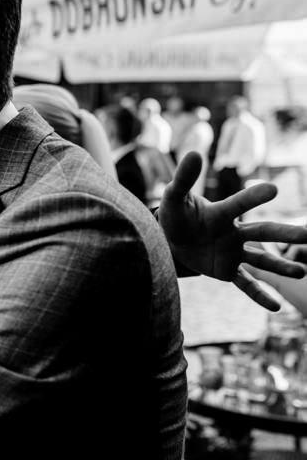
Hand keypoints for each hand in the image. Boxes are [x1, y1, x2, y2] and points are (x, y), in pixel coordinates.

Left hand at [160, 152, 306, 310]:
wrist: (167, 240)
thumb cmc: (174, 216)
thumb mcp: (173, 198)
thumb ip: (183, 178)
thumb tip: (193, 152)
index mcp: (222, 213)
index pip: (239, 204)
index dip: (253, 197)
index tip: (273, 189)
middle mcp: (234, 232)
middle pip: (263, 233)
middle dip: (285, 234)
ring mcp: (233, 253)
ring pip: (261, 260)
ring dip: (280, 267)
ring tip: (302, 272)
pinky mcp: (226, 270)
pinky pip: (246, 284)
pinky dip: (260, 295)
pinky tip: (277, 307)